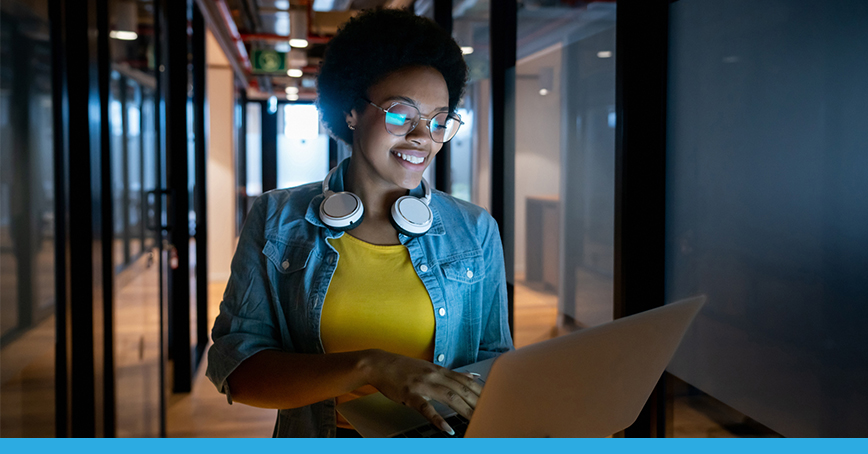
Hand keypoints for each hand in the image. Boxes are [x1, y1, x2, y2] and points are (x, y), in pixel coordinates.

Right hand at [363, 349, 482, 434]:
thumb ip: (451, 373)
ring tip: (475, 421)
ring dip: (464, 410)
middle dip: (478, 402)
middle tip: (490, 413)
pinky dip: (438, 419)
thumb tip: (472, 376)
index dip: (481, 391)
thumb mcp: (430, 367)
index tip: (494, 400)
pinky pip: (426, 408)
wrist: (379, 363)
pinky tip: (446, 428)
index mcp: (440, 370)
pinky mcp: (410, 394)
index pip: (466, 381)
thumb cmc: (403, 368)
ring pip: (449, 397)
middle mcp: (434, 375)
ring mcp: (422, 384)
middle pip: (461, 389)